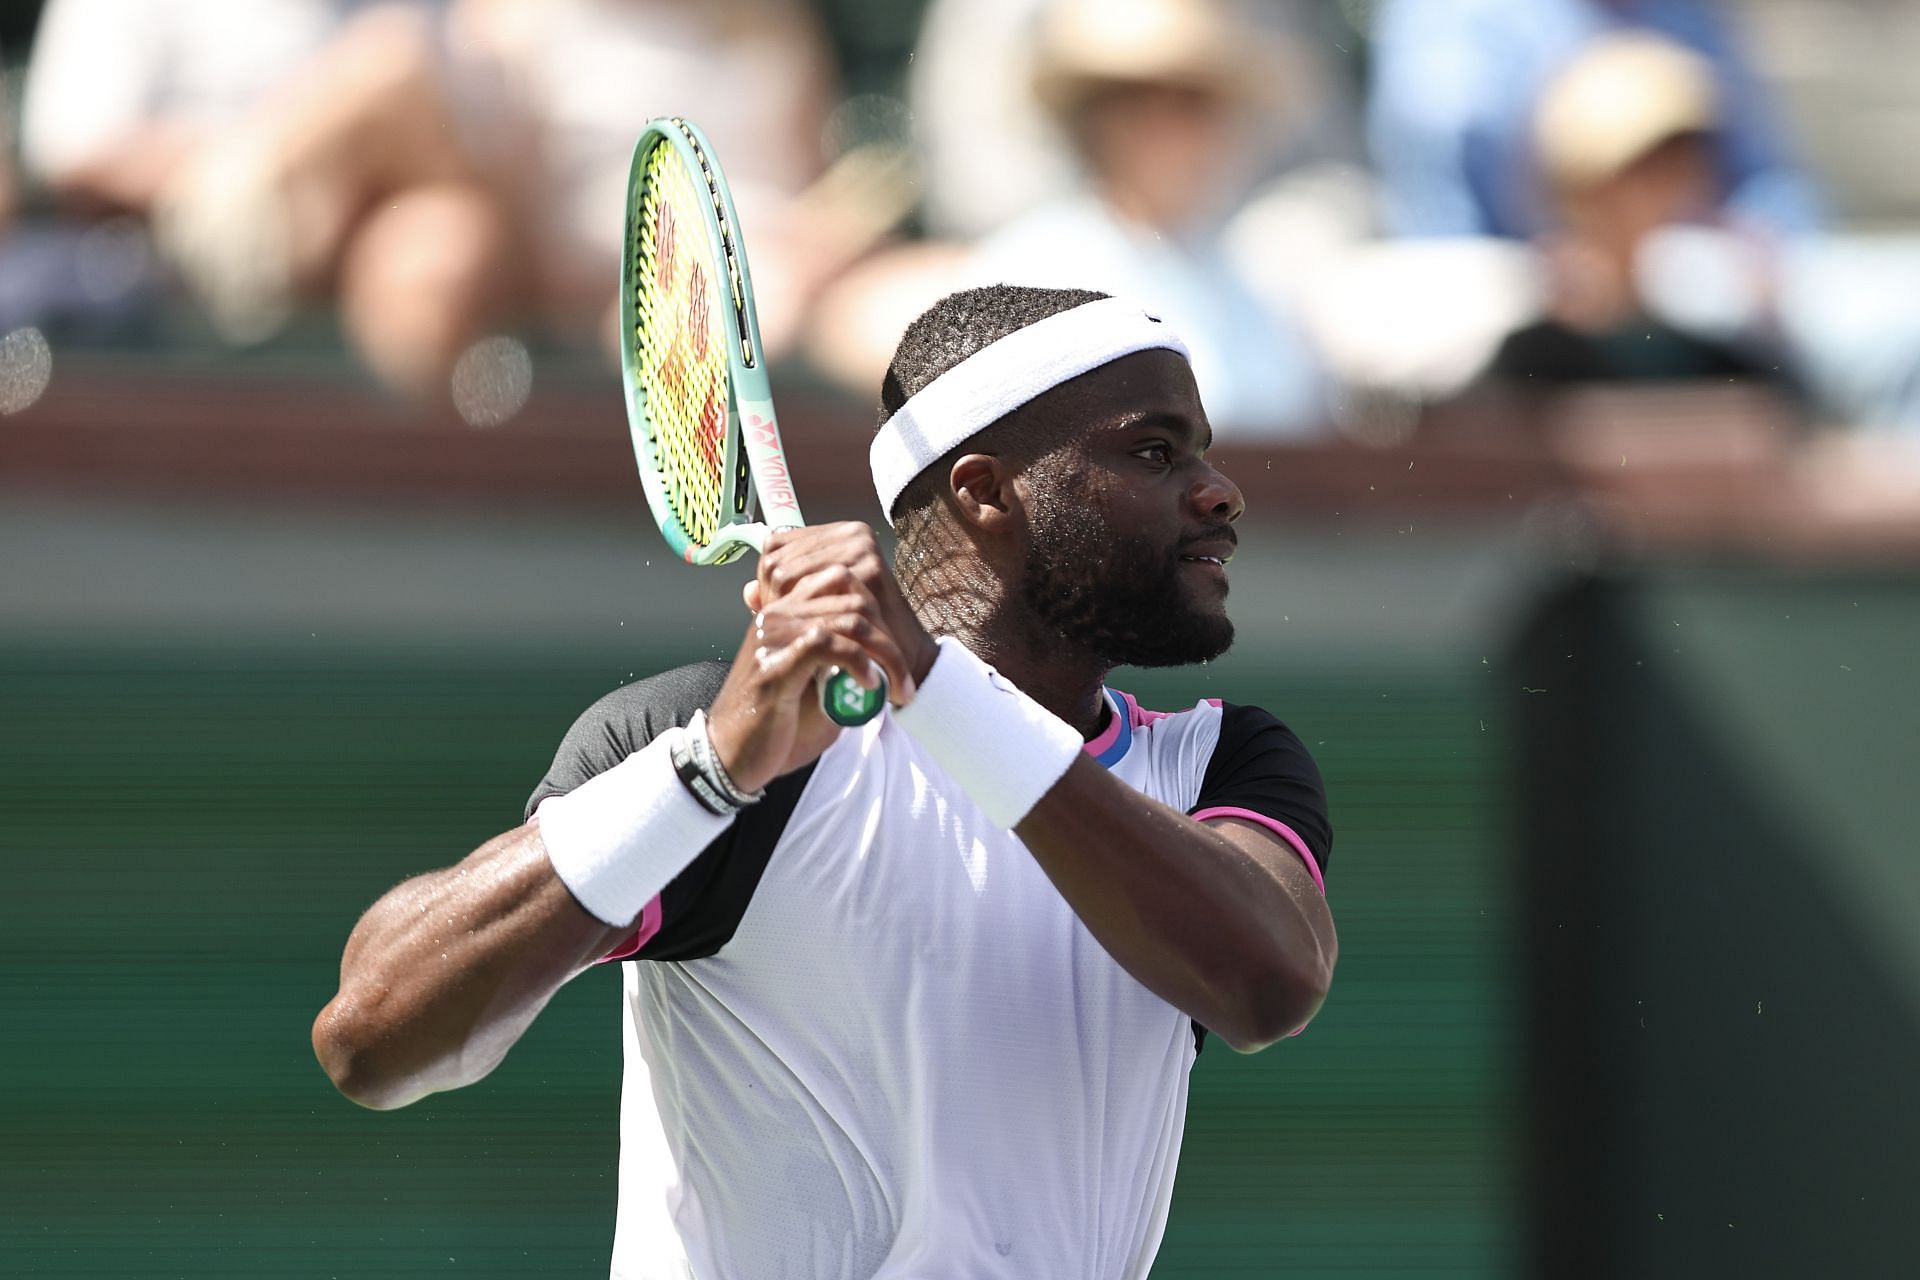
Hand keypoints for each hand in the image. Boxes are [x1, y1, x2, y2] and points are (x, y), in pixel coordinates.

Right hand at [706, 524, 937, 792]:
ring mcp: (773, 637)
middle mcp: (775, 614)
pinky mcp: (774, 665)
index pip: (841, 581)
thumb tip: (883, 642)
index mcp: (784, 611)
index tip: (897, 653)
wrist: (730, 757)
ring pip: (849, 619)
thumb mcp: (811, 681)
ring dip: (885, 654)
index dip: (879, 612)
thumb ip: (837, 655)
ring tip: (895, 688)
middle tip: (904, 677)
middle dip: (890, 636)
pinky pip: (829, 642)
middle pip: (852, 596)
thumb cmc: (775, 723)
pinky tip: (869, 684)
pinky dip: (860, 662)